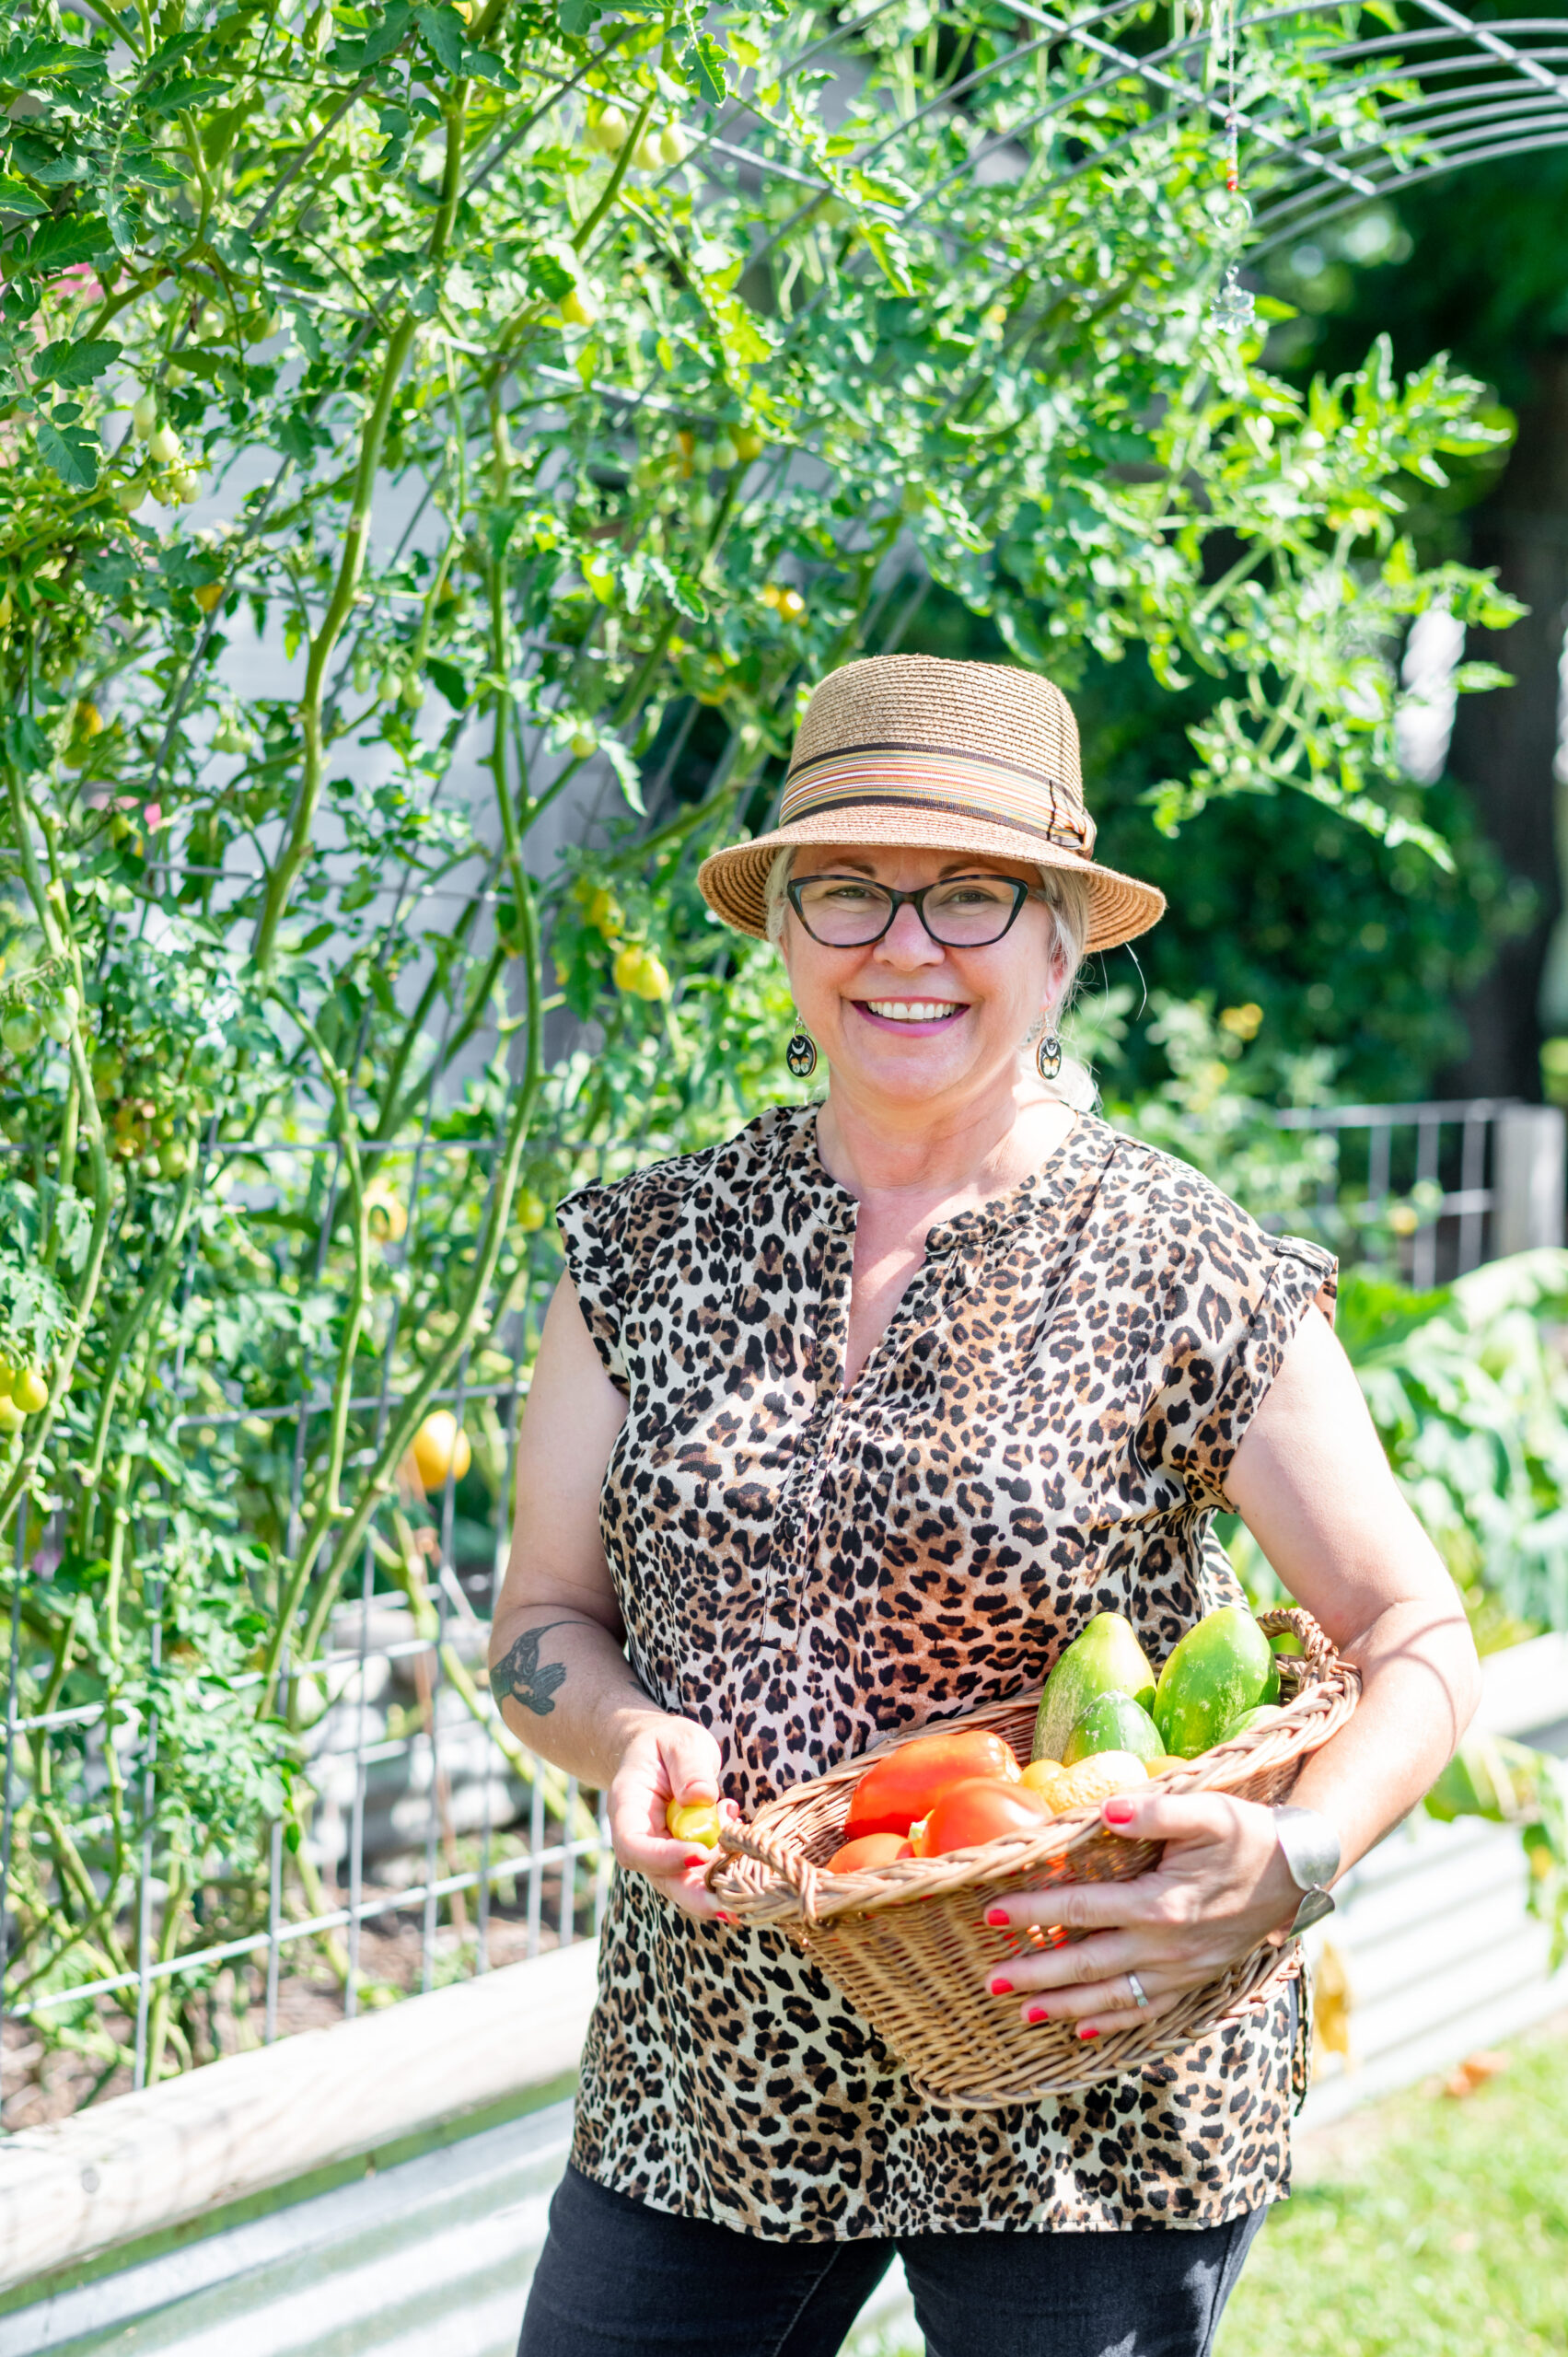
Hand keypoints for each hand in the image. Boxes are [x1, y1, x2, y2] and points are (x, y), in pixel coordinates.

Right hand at [607, 1714, 737, 1922]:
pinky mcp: (686, 1859)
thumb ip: (689, 1767)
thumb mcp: (680, 1741)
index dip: (664, 1857)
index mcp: (627, 1808)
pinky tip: (743, 1836)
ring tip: (751, 1869)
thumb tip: (701, 1798)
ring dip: (719, 1885)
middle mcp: (641, 1839)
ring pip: (686, 1884)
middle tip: (730, 1910)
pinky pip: (705, 1873)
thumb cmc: (667, 1744)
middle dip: (695, 1896)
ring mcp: (663, 1853)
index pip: (634, 1845)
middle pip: (661, 1878)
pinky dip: (729, 1866)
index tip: (700, 1854)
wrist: (661, 1753)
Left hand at [980, 1789, 1307, 2041]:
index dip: (1034, 1912)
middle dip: (1035, 1975)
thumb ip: (1156, 1812)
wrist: (1299, 1873)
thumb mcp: (1208, 1811)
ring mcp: (1180, 1970)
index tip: (990, 1915)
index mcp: (1161, 1904)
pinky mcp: (1194, 1981)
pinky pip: (1146, 2011)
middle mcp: (1166, 1947)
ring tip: (1021, 2014)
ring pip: (1111, 1998)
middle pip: (1086, 1966)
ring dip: (1064, 2007)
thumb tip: (1106, 1811)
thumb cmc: (1248, 1835)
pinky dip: (1111, 2024)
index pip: (1081, 1910)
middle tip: (990, 1981)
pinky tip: (1083, 2033)